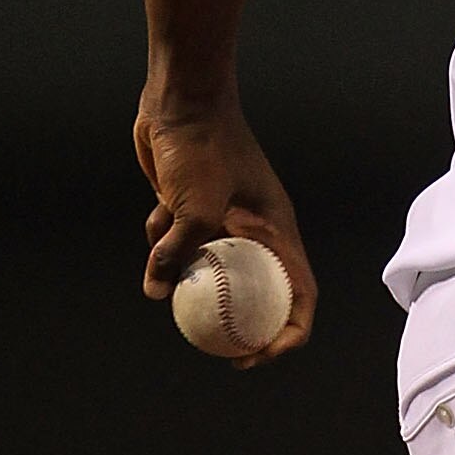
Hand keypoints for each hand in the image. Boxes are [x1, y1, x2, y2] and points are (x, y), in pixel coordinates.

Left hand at [134, 94, 316, 366]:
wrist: (183, 100)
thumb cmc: (203, 147)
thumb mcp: (193, 206)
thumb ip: (177, 252)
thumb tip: (156, 291)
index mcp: (276, 232)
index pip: (299, 297)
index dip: (286, 335)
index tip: (255, 355)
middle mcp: (256, 231)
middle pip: (254, 291)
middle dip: (230, 318)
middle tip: (208, 344)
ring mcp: (224, 220)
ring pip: (208, 268)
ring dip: (183, 270)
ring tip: (162, 268)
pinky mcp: (194, 209)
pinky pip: (179, 242)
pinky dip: (162, 238)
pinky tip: (155, 213)